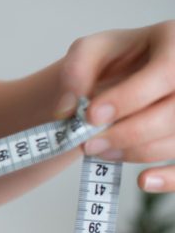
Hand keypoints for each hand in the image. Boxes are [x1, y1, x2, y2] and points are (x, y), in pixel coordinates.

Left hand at [53, 20, 174, 192]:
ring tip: (100, 149)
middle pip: (173, 113)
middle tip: (88, 144)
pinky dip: (170, 178)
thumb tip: (67, 109)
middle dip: (127, 134)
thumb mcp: (90, 51)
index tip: (90, 116)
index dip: (129, 98)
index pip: (166, 72)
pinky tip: (145, 181)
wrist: (127, 75)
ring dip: (135, 153)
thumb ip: (76, 71)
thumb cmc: (113, 61)